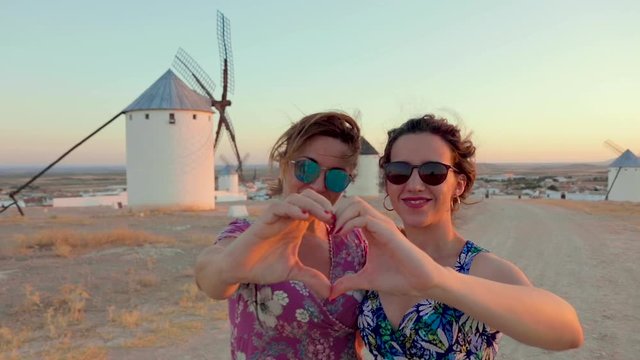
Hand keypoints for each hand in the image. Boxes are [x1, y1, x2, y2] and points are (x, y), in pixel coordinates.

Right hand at [222, 189, 334, 297]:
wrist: (238, 269)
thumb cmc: (263, 266)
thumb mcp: (293, 271)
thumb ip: (311, 277)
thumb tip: (330, 292)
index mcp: (296, 225)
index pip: (316, 207)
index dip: (329, 212)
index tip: (341, 225)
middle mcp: (287, 217)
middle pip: (308, 197)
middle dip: (323, 203)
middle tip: (335, 217)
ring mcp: (275, 217)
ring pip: (295, 198)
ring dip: (311, 203)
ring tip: (324, 214)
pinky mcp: (263, 221)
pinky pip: (278, 207)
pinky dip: (292, 209)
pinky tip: (303, 217)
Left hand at [329, 196, 446, 298]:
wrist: (420, 282)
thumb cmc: (397, 278)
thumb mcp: (366, 280)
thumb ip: (348, 282)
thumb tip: (330, 294)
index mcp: (371, 230)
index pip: (350, 210)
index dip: (335, 217)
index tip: (326, 233)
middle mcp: (377, 223)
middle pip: (352, 201)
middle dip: (336, 212)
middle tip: (328, 229)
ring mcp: (383, 225)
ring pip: (357, 204)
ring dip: (341, 215)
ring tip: (334, 232)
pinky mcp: (389, 231)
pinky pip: (364, 218)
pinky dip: (349, 223)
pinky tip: (342, 236)